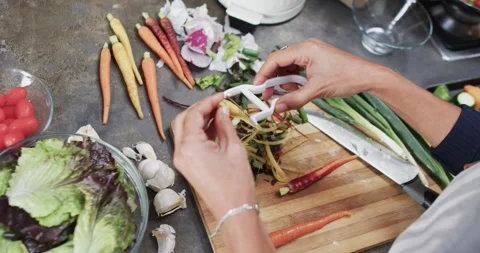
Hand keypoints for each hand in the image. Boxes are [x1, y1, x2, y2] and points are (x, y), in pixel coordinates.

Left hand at [172, 93, 255, 219]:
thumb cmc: (236, 181)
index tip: (223, 96)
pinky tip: (216, 126)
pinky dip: (200, 132)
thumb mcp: (234, 148)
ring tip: (220, 113)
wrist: (233, 210)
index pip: (193, 114)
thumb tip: (222, 109)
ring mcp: (181, 160)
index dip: (208, 102)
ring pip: (184, 130)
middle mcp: (179, 151)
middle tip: (219, 103)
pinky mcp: (187, 166)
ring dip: (199, 119)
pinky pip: (189, 142)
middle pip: (183, 120)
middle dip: (200, 108)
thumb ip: (225, 125)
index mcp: (189, 146)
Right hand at [254, 38, 391, 112]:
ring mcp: (310, 55)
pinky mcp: (314, 63)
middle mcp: (306, 49)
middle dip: (272, 80)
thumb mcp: (317, 90)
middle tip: (267, 96)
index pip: (276, 59)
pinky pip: (296, 71)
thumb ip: (295, 99)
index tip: (256, 87)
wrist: (367, 77)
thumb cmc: (347, 77)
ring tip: (280, 97)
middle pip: (280, 63)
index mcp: (305, 49)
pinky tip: (292, 92)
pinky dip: (292, 82)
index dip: (263, 74)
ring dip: (282, 83)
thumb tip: (277, 107)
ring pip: (287, 68)